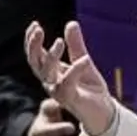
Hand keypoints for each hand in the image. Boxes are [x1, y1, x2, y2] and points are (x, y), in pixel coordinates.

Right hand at [24, 21, 116, 135]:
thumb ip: (76, 45)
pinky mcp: (71, 100)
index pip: (35, 56)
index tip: (34, 24)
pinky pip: (68, 84)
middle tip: (38, 29)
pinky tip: (85, 59)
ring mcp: (59, 92)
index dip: (32, 41)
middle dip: (34, 46)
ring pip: (47, 74)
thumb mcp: (83, 60)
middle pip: (35, 64)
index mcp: (52, 73)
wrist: (105, 111)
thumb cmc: (91, 89)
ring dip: (51, 56)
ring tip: (59, 41)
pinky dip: (76, 70)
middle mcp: (51, 82)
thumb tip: (71, 23)